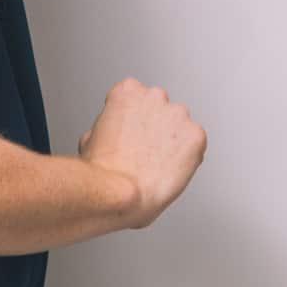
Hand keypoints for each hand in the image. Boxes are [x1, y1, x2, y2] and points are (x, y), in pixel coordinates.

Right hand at [78, 77, 206, 228]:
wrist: (119, 194)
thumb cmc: (103, 173)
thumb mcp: (90, 139)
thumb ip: (108, 125)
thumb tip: (114, 132)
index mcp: (128, 91)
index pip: (135, 95)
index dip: (132, 118)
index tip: (129, 134)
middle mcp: (156, 96)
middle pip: (160, 109)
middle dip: (154, 128)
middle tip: (143, 153)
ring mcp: (179, 114)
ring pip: (180, 127)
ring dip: (172, 142)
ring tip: (155, 166)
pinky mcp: (196, 136)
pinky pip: (195, 145)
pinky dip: (187, 158)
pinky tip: (169, 171)